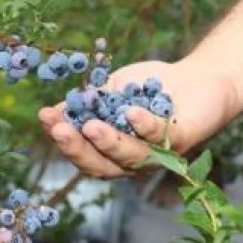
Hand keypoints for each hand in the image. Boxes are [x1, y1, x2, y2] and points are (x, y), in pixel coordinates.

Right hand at [37, 58, 238, 177]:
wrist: (198, 76)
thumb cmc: (150, 86)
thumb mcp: (112, 91)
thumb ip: (89, 103)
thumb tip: (54, 111)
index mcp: (113, 151)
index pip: (84, 153)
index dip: (63, 138)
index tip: (45, 117)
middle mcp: (134, 160)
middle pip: (102, 165)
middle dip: (78, 148)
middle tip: (59, 130)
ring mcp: (159, 154)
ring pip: (130, 157)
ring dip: (108, 143)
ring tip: (91, 126)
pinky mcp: (182, 141)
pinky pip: (161, 137)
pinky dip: (144, 125)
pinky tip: (130, 112)